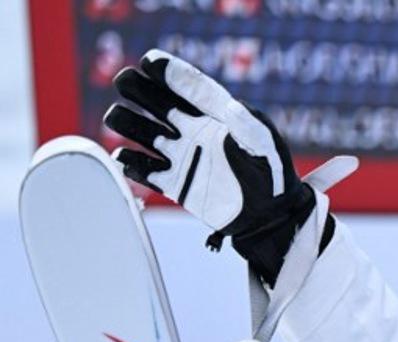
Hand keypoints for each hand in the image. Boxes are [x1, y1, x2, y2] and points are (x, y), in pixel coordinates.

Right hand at [104, 49, 316, 285]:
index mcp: (216, 115)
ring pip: (143, 132)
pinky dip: (131, 164)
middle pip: (156, 102)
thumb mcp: (266, 147)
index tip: (151, 61)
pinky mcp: (174, 183)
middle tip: (124, 81)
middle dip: (137, 88)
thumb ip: (250, 126)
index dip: (170, 73)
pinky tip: (125, 157)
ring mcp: (181, 156)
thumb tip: (232, 106)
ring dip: (126, 121)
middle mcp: (193, 130)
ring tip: (116, 116)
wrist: (269, 217)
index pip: (190, 88)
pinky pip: (144, 170)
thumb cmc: (273, 176)